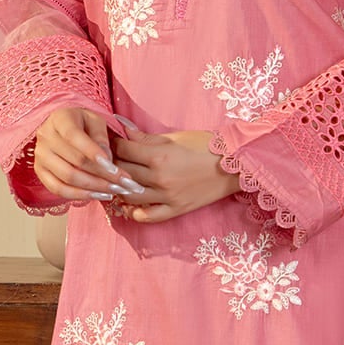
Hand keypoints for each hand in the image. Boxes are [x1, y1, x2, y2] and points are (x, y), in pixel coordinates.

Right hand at [31, 106, 147, 203]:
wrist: (62, 128)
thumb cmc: (82, 123)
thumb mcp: (96, 121)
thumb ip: (102, 137)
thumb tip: (107, 160)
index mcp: (60, 119)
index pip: (75, 136)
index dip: (94, 153)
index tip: (114, 167)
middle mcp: (46, 137)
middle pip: (75, 161)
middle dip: (103, 175)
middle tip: (124, 184)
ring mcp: (40, 156)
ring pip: (68, 178)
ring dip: (94, 187)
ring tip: (115, 191)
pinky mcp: (40, 172)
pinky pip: (58, 189)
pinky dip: (80, 195)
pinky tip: (98, 196)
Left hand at [107, 129, 240, 222]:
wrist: (235, 164)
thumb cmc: (206, 145)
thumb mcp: (175, 137)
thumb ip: (146, 138)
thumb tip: (122, 128)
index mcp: (158, 156)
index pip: (122, 150)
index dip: (112, 144)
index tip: (109, 141)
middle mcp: (160, 178)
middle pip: (123, 172)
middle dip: (113, 164)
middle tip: (108, 160)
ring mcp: (167, 197)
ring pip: (130, 195)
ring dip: (119, 189)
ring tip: (116, 182)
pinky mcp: (176, 209)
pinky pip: (148, 216)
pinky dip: (135, 212)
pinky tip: (130, 206)